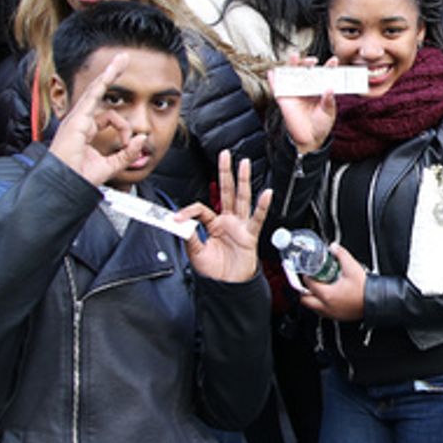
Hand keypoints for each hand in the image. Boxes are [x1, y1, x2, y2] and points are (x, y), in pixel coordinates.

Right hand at [48, 53, 147, 186]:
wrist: (66, 184)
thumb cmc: (80, 177)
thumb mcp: (111, 165)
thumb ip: (127, 153)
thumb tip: (141, 139)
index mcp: (86, 132)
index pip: (108, 117)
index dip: (124, 128)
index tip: (130, 142)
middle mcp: (81, 122)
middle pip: (98, 92)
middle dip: (110, 75)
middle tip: (123, 59)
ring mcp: (78, 118)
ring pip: (97, 89)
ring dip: (110, 72)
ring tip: (123, 58)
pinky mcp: (78, 118)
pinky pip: (93, 95)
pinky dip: (104, 82)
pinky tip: (113, 70)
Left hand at [177, 151, 273, 282]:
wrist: (228, 287)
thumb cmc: (216, 272)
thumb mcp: (196, 253)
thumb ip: (189, 236)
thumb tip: (181, 223)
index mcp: (215, 225)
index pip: (202, 209)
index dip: (188, 211)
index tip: (177, 219)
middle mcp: (229, 222)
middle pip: (227, 192)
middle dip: (225, 173)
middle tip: (224, 155)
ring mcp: (240, 227)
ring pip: (242, 199)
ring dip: (243, 180)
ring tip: (244, 164)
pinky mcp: (250, 235)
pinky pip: (257, 218)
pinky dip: (262, 206)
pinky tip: (266, 194)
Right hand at [272, 54, 336, 153]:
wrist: (309, 139)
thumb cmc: (320, 125)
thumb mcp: (328, 113)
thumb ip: (328, 101)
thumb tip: (330, 89)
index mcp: (319, 89)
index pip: (324, 75)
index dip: (329, 67)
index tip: (334, 61)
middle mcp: (307, 88)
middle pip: (306, 71)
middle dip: (309, 63)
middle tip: (313, 60)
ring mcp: (295, 92)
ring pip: (292, 75)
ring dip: (292, 65)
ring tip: (294, 57)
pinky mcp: (284, 99)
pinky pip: (277, 88)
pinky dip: (273, 80)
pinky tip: (272, 73)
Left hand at [299, 241, 365, 320]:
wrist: (377, 301)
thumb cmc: (366, 289)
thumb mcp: (352, 267)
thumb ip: (341, 254)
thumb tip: (334, 247)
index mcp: (327, 294)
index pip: (308, 284)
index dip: (306, 275)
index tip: (309, 270)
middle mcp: (327, 306)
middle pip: (305, 300)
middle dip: (304, 290)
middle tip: (309, 282)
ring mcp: (332, 313)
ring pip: (313, 307)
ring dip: (311, 298)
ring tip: (318, 288)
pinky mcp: (338, 316)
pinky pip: (322, 312)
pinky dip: (321, 304)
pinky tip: (328, 296)